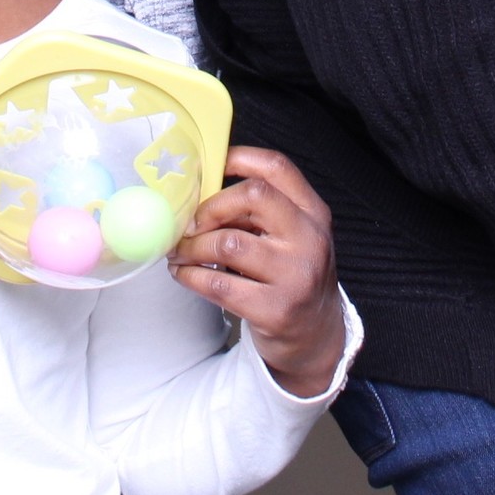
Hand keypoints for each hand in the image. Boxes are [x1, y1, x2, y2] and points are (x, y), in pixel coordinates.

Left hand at [167, 147, 347, 395]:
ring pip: (228, 242)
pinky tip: (184, 273)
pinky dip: (191, 275)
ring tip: (179, 251)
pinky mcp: (275, 310)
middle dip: (210, 207)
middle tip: (189, 223)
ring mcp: (295, 276)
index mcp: (313, 212)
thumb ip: (257, 211)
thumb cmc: (291, 276)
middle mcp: (310, 239)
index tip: (206, 168)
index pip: (276, 168)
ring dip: (192, 246)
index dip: (237, 158)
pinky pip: (219, 284)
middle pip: (253, 196)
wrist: (315, 336)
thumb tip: (200, 189)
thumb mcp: (289, 236)